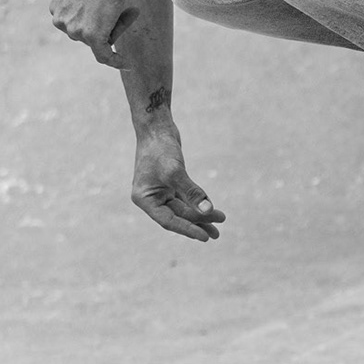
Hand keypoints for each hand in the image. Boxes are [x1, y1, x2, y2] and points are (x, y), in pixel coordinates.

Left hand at [50, 0, 138, 68]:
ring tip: (122, 5)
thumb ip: (88, 6)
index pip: (80, 24)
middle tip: (124, 6)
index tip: (107, 17)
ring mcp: (74, 31)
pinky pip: (104, 55)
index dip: (97, 18)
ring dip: (116, 26)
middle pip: (89, 34)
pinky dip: (116, 61)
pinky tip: (127, 64)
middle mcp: (60, 22)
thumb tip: (102, 17)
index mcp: (56, 11)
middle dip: (108, 23)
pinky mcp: (91, 36)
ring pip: (101, 39)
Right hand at [132, 122, 225, 241]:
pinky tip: (210, 210)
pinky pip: (185, 198)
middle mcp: (151, 197)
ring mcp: (160, 190)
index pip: (168, 221)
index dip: (187, 230)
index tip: (205, 237)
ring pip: (183, 208)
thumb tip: (208, 211)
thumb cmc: (160, 148)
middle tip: (218, 232)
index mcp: (144, 199)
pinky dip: (198, 203)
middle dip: (198, 222)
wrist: (156, 126)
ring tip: (219, 224)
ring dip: (200, 215)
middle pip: (178, 215)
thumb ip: (192, 192)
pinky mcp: (170, 182)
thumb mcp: (175, 171)